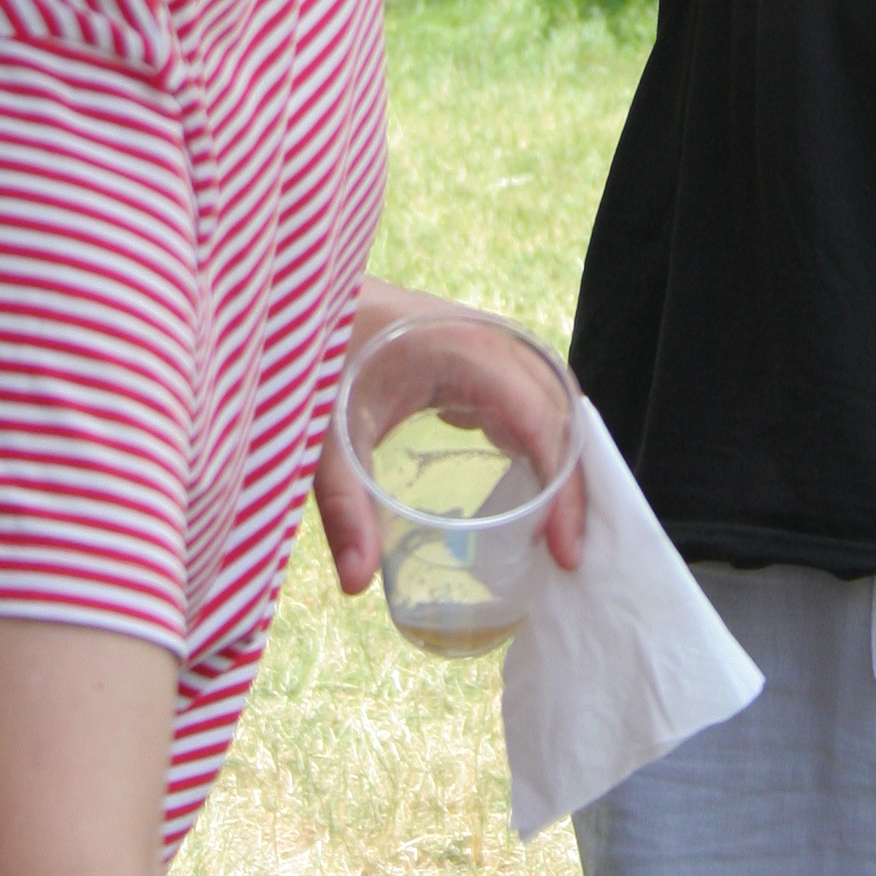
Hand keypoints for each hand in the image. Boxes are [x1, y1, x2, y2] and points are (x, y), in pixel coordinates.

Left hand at [314, 283, 587, 597]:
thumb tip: (359, 584)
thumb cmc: (316, 355)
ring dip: (562, 458)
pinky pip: (526, 393)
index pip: (539, 418)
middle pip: (560, 408)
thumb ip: (342, 504)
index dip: (561, 485)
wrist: (303, 292)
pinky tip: (528, 485)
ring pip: (550, 398)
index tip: (563, 549)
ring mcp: (482, 340)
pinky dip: (540, 440)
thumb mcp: (324, 432)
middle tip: (567, 552)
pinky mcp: (472, 351)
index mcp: (462, 348)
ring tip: (557, 529)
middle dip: (573, 481)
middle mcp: (487, 338)